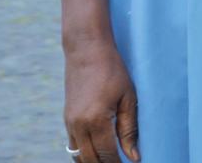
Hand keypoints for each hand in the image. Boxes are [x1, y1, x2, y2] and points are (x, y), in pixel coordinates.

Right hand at [64, 39, 138, 161]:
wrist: (86, 50)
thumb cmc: (112, 71)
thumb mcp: (128, 98)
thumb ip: (130, 129)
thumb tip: (134, 157)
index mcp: (96, 121)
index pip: (108, 155)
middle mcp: (79, 125)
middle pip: (91, 160)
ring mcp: (69, 123)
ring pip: (79, 156)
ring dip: (93, 162)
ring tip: (110, 161)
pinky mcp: (67, 119)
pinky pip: (73, 145)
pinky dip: (84, 153)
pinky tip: (97, 154)